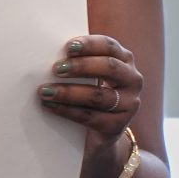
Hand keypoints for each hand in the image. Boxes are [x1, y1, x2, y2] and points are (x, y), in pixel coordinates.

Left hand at [40, 35, 147, 157]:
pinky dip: (67, 111)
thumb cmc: (91, 95)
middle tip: (56, 68)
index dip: (89, 44)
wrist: (101, 133)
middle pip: (109, 68)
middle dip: (81, 67)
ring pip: (97, 96)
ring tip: (45, 91)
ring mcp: (129, 104)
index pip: (109, 46)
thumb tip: (49, 52)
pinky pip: (90, 117)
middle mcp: (132, 80)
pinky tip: (50, 106)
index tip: (68, 47)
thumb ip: (79, 62)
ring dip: (68, 92)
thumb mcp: (91, 75)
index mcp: (125, 60)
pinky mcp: (117, 126)